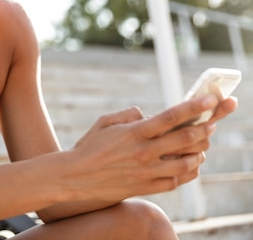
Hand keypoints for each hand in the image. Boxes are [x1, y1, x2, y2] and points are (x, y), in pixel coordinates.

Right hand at [67, 96, 220, 200]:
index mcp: (134, 132)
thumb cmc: (90, 147)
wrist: (77, 177)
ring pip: (188, 162)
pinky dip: (189, 170)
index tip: (210, 100)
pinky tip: (190, 163)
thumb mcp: (105, 122)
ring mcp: (147, 172)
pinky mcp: (147, 187)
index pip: (171, 117)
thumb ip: (129, 114)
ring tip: (202, 144)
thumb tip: (148, 114)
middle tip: (211, 122)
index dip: (194, 107)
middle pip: (186, 139)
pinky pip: (178, 180)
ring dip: (200, 151)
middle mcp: (144, 152)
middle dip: (205, 128)